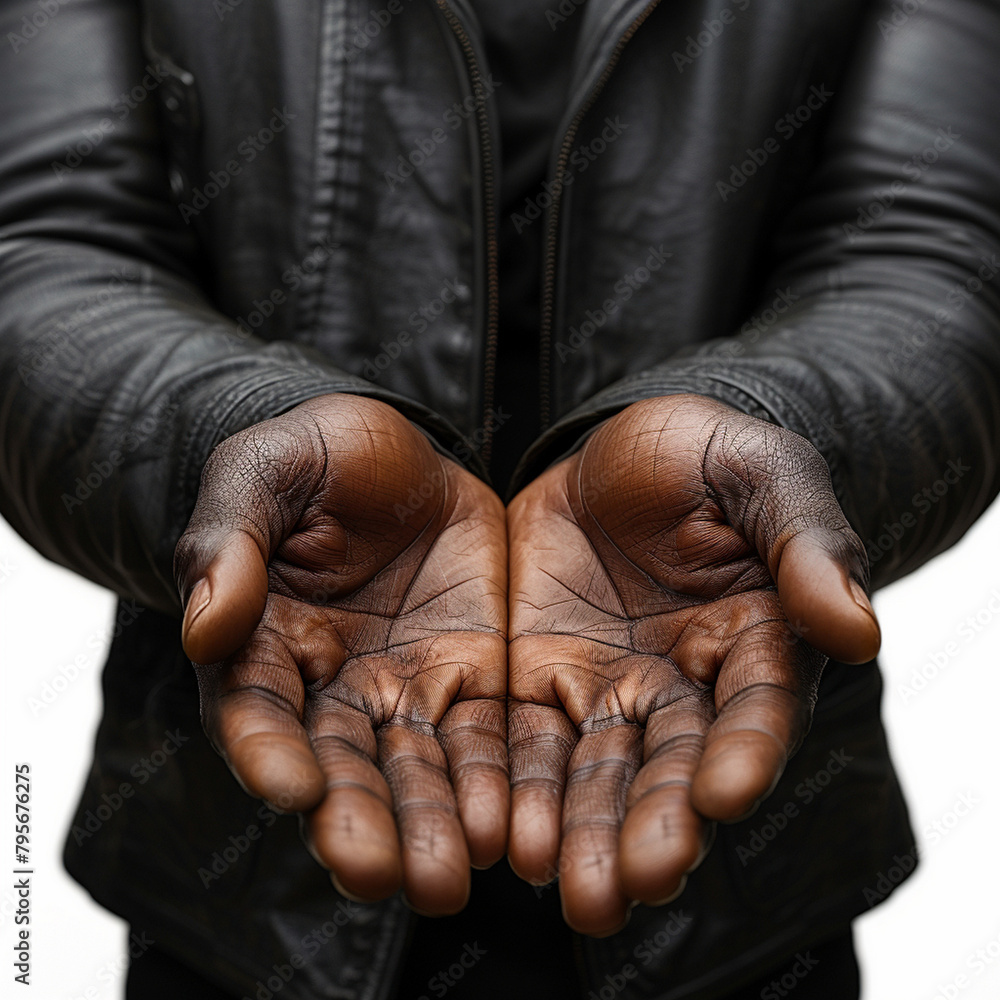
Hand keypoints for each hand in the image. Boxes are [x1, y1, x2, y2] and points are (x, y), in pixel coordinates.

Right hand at [174, 394, 506, 913]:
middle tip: (380, 874)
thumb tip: (203, 624)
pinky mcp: (471, 672)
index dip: (267, 748)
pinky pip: (484, 735)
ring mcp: (404, 683)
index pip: (256, 708)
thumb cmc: (311, 457)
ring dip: (429, 825)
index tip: (291, 787)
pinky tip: (509, 828)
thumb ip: (229, 543)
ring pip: (414, 767)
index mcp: (263, 641)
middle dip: (356, 820)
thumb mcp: (264, 474)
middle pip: (338, 764)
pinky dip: (493, 783)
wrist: (396, 448)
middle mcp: (331, 684)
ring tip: (448, 880)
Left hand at [507, 394, 879, 934]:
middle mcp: (685, 684)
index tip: (726, 796)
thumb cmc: (708, 457)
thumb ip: (807, 544)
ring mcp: (609, 685)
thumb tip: (858, 631)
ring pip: (598, 770)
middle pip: (674, 763)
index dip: (746, 750)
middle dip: (658, 821)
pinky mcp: (541, 676)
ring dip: (585, 832)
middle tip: (639, 881)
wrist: (616, 446)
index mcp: (756, 640)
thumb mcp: (763, 476)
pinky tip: (505, 840)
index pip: (756, 705)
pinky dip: (519, 789)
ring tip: (573, 892)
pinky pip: (527, 737)